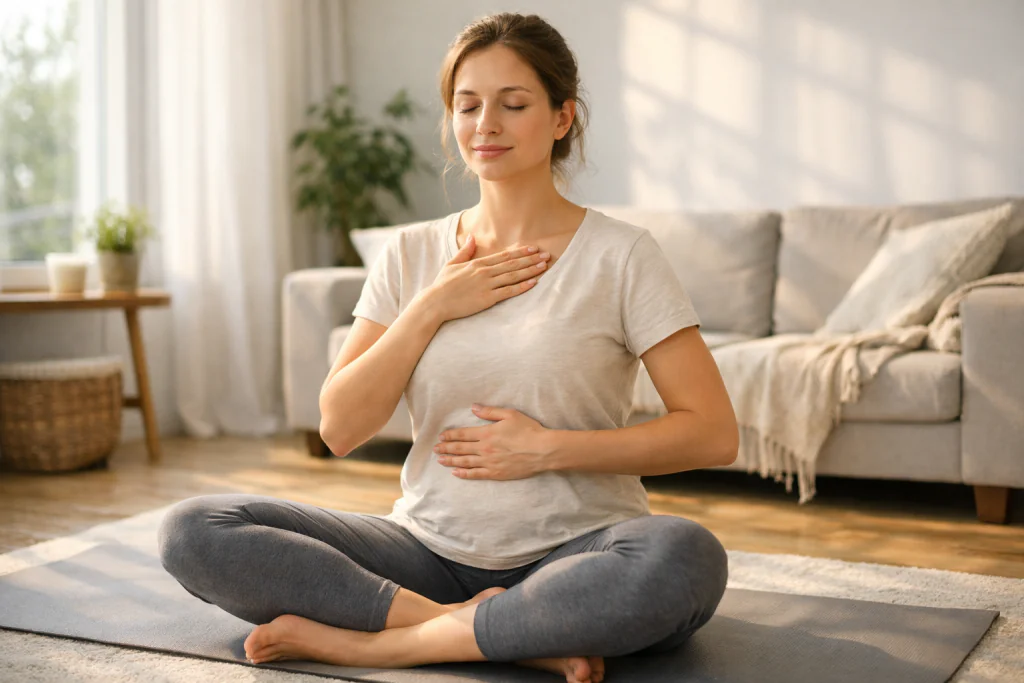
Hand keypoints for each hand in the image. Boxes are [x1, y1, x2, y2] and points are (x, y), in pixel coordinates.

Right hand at [424, 232, 550, 322]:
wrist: (435, 302)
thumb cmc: (442, 285)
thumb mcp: (452, 264)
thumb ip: (465, 251)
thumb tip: (472, 237)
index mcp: (477, 263)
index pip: (503, 255)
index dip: (520, 252)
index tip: (533, 248)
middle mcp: (484, 272)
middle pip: (512, 264)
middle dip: (531, 258)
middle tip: (546, 254)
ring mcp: (486, 285)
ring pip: (513, 276)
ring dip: (530, 270)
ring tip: (544, 266)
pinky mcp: (487, 299)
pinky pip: (508, 291)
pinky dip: (522, 287)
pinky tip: (533, 283)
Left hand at [433, 404, 553, 480]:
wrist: (542, 450)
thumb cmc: (528, 430)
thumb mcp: (510, 414)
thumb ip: (490, 412)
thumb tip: (474, 407)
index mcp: (487, 433)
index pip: (463, 434)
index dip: (451, 435)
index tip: (441, 436)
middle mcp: (485, 448)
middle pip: (460, 448)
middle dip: (446, 448)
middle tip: (435, 449)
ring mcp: (490, 462)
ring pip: (465, 462)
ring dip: (451, 461)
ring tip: (440, 460)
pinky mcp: (496, 473)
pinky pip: (476, 474)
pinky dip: (464, 473)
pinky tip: (456, 473)